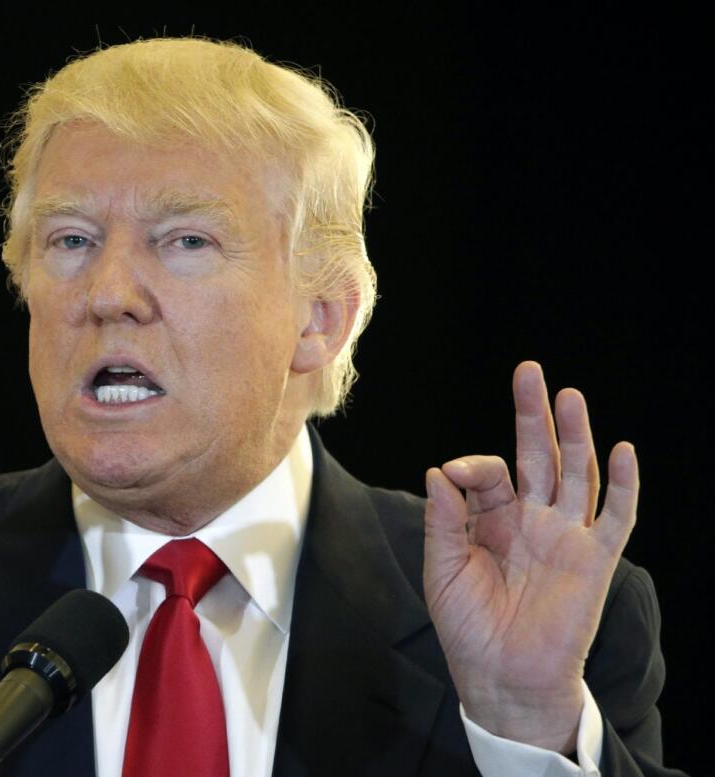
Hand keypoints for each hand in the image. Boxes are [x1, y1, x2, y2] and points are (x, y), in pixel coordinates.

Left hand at [423, 361, 637, 752]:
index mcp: (492, 520)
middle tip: (530, 372)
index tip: (454, 473)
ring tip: (569, 396)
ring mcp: (565, 537)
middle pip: (537, 455)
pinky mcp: (594, 559)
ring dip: (575, 435)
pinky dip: (623, 485)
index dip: (472, 465)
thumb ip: (444, 520)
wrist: (502, 678)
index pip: (488, 472)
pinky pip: (615, 517)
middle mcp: (531, 520)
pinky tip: (622, 450)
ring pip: (575, 474)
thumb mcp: (443, 569)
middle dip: (532, 414)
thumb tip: (440, 470)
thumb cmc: (468, 627)